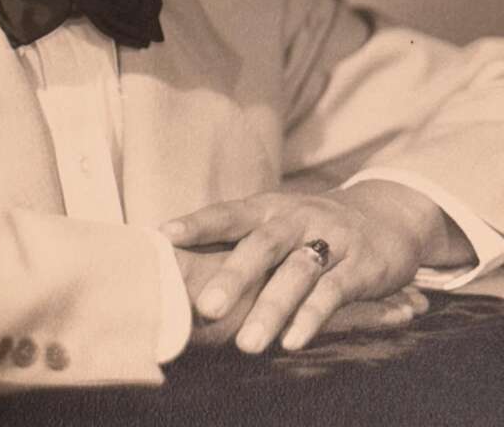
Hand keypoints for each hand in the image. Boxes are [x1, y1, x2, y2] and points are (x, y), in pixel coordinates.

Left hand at [162, 181, 470, 352]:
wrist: (388, 215)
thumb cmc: (312, 227)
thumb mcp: (277, 224)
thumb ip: (239, 242)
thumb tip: (177, 261)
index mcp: (270, 207)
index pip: (228, 213)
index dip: (197, 224)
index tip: (163, 236)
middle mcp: (298, 218)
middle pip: (262, 244)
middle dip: (234, 276)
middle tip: (205, 308)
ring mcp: (331, 240)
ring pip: (297, 273)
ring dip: (271, 308)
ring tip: (247, 345)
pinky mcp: (361, 266)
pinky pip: (334, 293)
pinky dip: (312, 317)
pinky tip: (292, 342)